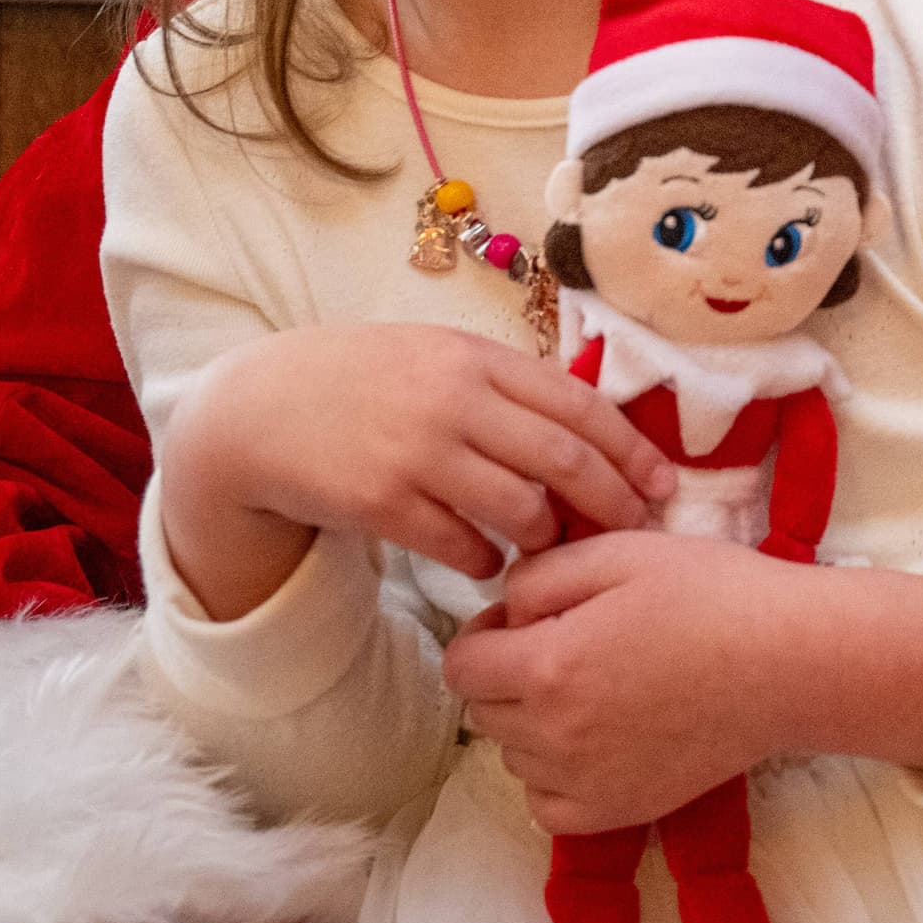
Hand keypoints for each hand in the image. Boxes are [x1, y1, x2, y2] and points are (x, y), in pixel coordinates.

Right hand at [158, 323, 676, 618]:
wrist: (258, 410)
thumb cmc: (364, 384)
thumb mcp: (437, 358)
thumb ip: (505, 386)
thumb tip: (590, 429)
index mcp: (476, 356)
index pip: (579, 403)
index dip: (630, 450)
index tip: (664, 485)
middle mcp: (453, 397)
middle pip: (563, 457)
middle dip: (612, 500)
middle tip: (635, 531)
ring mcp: (416, 449)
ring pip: (519, 507)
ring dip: (546, 537)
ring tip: (548, 548)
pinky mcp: (380, 499)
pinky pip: (460, 545)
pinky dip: (486, 562)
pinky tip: (488, 565)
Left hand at [444, 534, 922, 834]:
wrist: (789, 663)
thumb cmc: (712, 594)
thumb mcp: (620, 551)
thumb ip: (540, 575)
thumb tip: (503, 607)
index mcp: (547, 666)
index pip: (461, 665)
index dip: (484, 634)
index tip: (524, 619)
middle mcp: (554, 735)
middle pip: (484, 711)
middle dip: (508, 674)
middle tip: (568, 644)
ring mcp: (584, 781)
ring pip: (513, 756)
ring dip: (532, 723)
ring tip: (594, 688)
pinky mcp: (616, 811)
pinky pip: (545, 804)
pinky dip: (554, 776)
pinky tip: (596, 739)